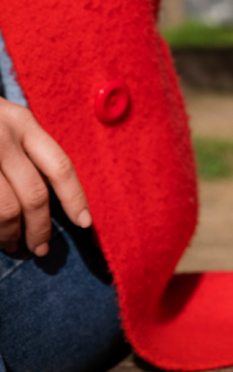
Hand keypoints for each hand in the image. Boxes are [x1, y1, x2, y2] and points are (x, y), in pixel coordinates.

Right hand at [0, 98, 90, 255]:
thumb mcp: (4, 122)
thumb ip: (26, 150)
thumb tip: (47, 202)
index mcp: (22, 122)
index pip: (59, 166)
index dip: (75, 199)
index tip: (85, 223)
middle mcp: (1, 136)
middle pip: (35, 194)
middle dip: (39, 228)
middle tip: (40, 249)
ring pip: (5, 209)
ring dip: (10, 234)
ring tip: (11, 244)